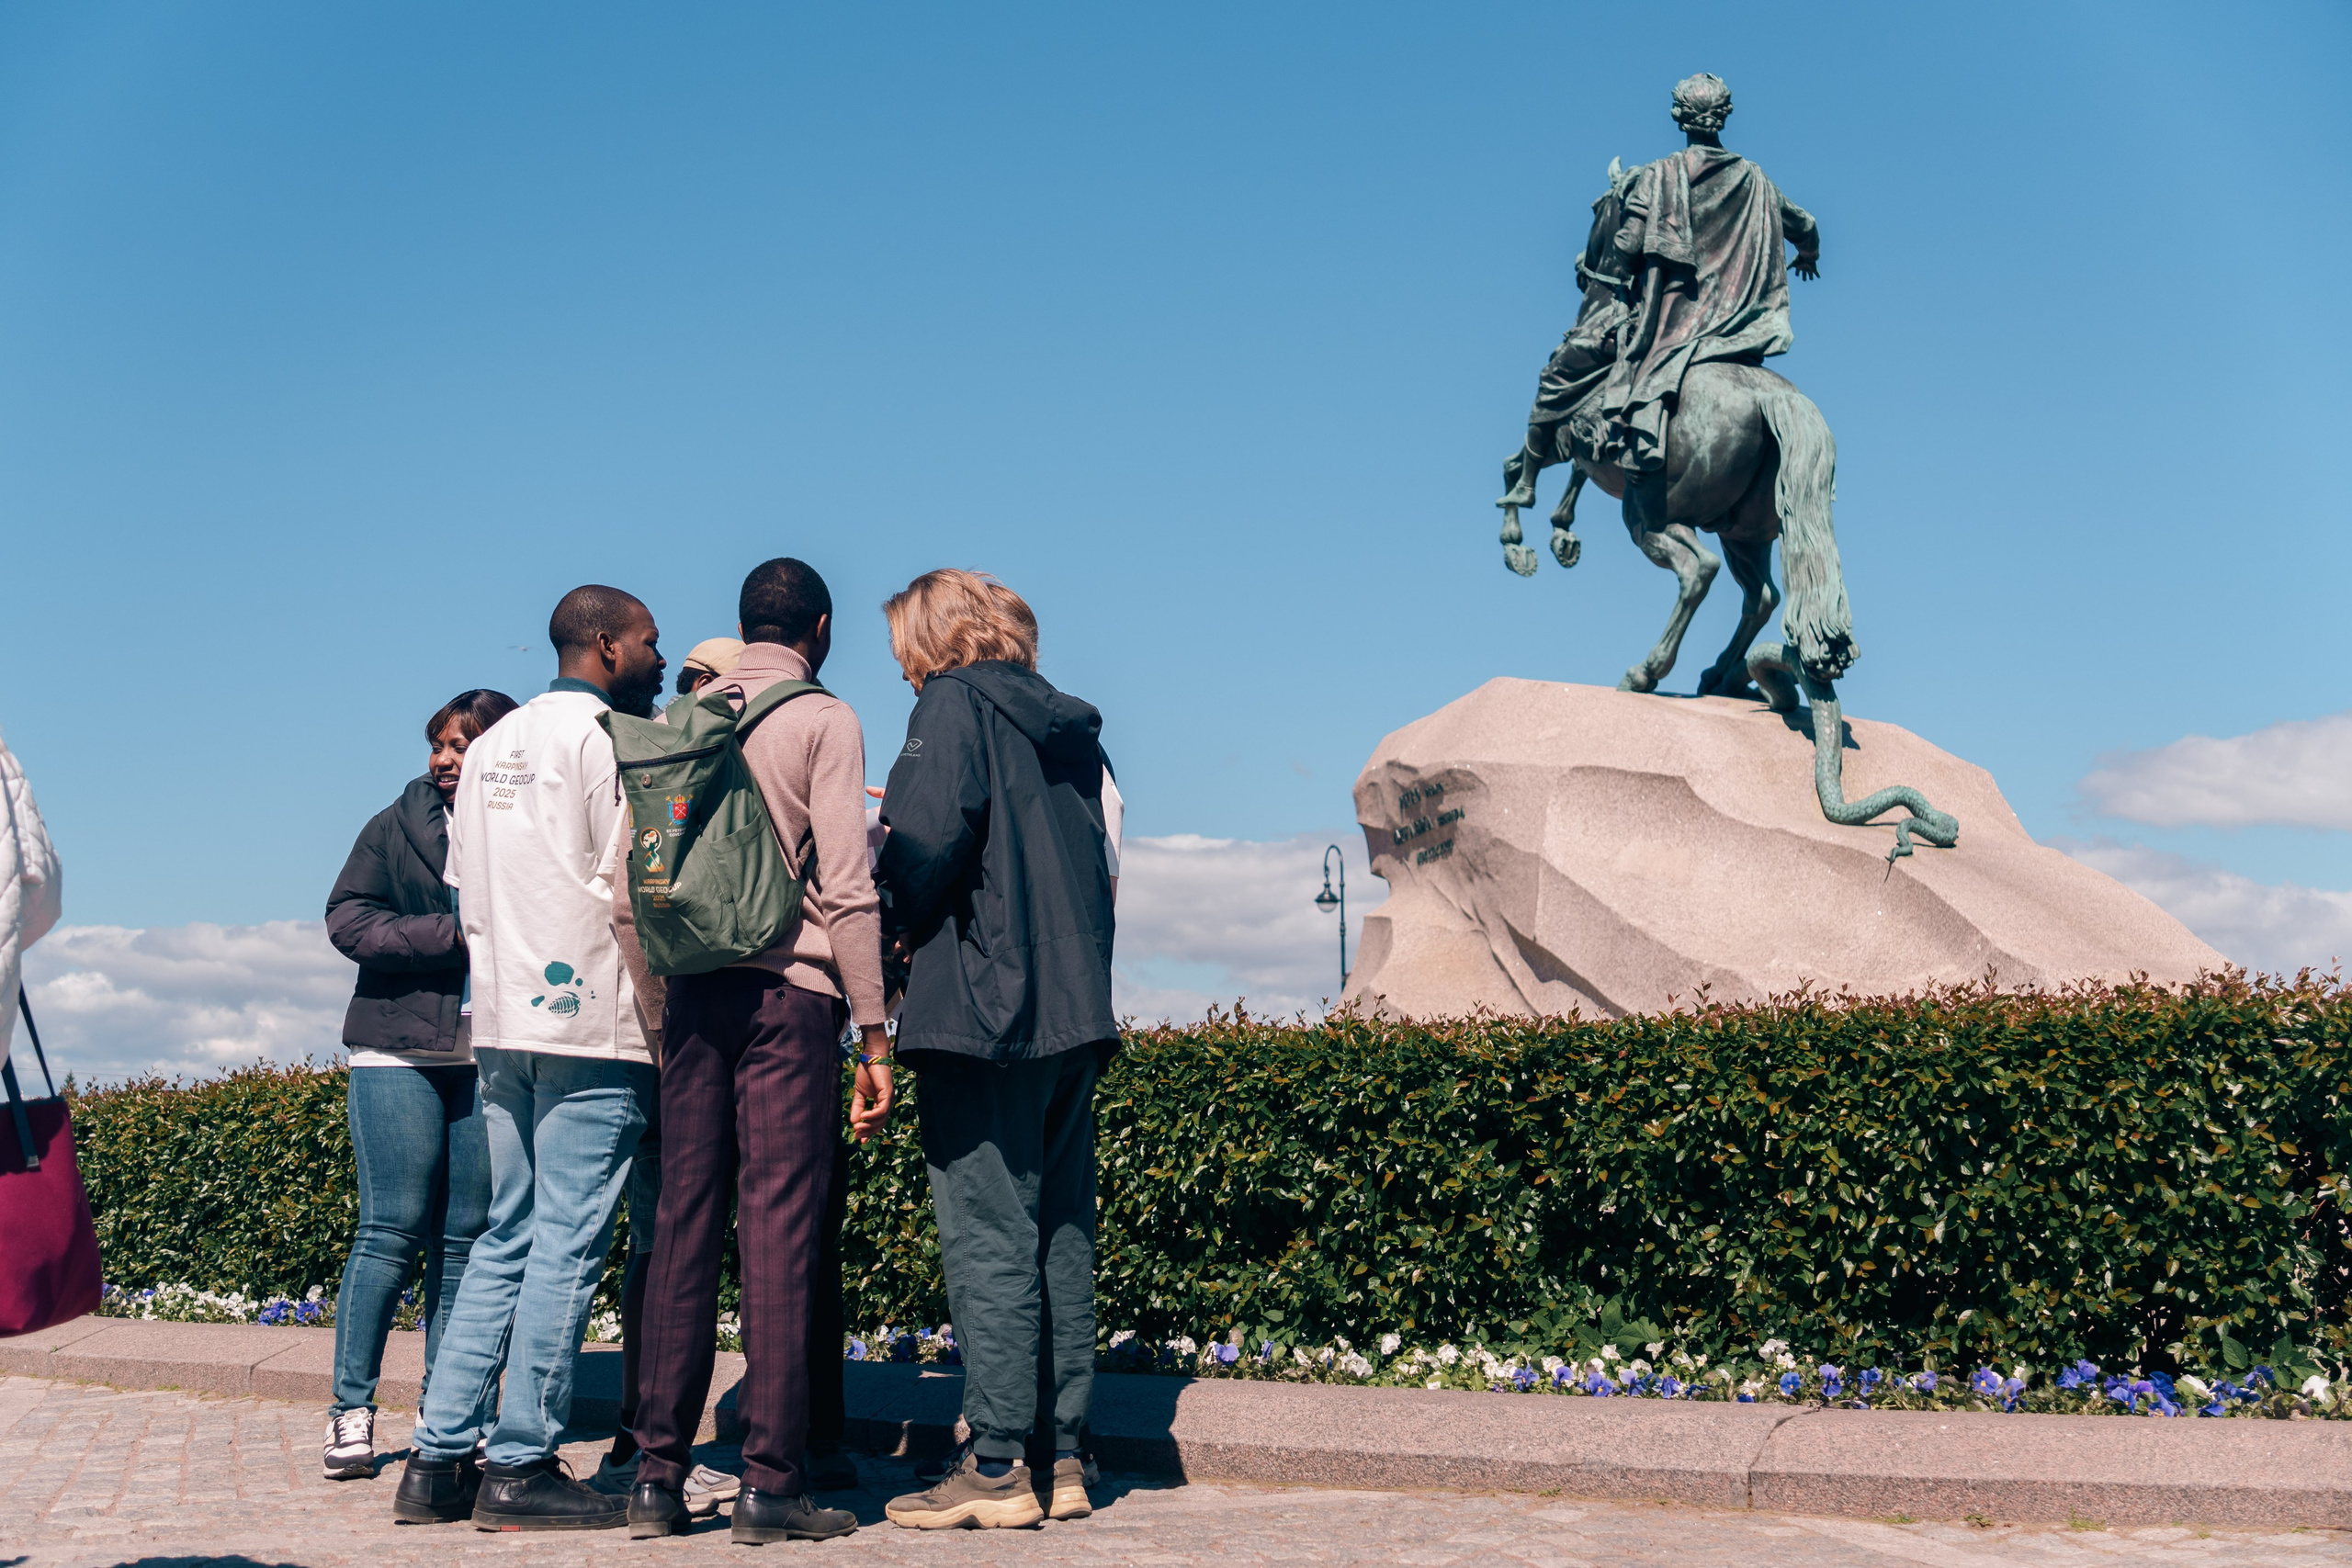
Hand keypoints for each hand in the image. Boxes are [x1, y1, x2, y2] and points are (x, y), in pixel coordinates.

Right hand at [849, 1026, 893, 1142]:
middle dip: (868, 1131)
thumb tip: (853, 1122)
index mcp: (881, 1103)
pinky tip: (862, 1117)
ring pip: (882, 1119)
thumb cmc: (866, 1073)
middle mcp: (887, 1102)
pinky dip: (872, 1115)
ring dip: (869, 1125)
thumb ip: (857, 1107)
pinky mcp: (888, 1093)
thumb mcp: (859, 1094)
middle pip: (880, 1123)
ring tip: (857, 1127)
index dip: (869, 1131)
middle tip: (857, 1136)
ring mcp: (889, 1098)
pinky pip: (881, 1109)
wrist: (870, 1057)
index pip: (877, 1122)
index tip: (859, 1140)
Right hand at [1792, 251, 1819, 280]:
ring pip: (1810, 274)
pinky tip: (1819, 277)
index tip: (1797, 275)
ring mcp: (1809, 269)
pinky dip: (1817, 275)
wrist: (1807, 254)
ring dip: (1810, 277)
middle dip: (1804, 277)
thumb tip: (1784, 269)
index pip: (1797, 273)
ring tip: (1811, 279)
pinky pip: (1816, 273)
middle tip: (1804, 280)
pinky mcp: (1813, 268)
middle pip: (1804, 274)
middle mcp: (1804, 268)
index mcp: (1799, 267)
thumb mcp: (1793, 262)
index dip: (1797, 274)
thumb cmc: (1800, 258)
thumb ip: (1789, 266)